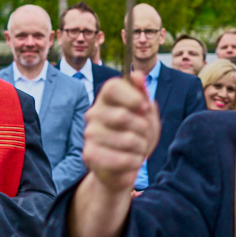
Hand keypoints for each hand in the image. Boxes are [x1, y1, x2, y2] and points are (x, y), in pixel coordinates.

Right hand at [81, 74, 158, 193]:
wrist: (127, 162)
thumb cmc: (137, 131)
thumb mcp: (145, 111)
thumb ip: (142, 92)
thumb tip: (138, 74)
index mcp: (106, 97)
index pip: (112, 87)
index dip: (132, 97)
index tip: (144, 107)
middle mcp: (94, 112)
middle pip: (123, 116)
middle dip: (144, 128)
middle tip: (145, 134)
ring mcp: (90, 133)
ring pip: (127, 140)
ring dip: (142, 147)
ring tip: (139, 148)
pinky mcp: (90, 154)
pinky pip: (121, 159)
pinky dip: (134, 161)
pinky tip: (133, 160)